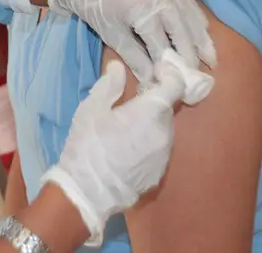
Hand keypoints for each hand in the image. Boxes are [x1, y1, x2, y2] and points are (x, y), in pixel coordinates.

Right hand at [41, 61, 184, 244]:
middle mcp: (165, 133)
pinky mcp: (158, 174)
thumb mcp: (92, 109)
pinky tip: (127, 150)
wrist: (86, 193)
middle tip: (132, 100)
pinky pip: (158, 150)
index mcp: (151, 112)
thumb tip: (119, 67)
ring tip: (127, 127)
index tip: (157, 71)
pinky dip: (148, 144)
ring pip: (163, 130)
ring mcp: (164, 156)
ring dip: (151, 124)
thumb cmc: (87, 145)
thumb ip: (109, 85)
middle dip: (154, 101)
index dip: (169, 74)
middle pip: (167, 109)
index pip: (175, 85)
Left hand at [48, 0, 215, 82]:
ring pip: (191, 15)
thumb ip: (137, 60)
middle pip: (183, 29)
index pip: (163, 43)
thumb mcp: (114, 37)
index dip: (170, 64)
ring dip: (201, 38)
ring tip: (211, 58)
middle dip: (193, 53)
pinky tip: (201, 34)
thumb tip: (154, 82)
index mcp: (142, 8)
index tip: (179, 81)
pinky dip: (196, 19)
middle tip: (202, 73)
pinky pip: (188, 1)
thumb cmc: (98, 10)